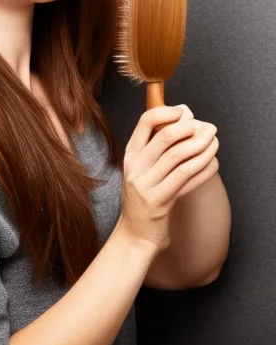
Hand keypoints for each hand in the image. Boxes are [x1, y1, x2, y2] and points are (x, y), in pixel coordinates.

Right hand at [118, 105, 218, 252]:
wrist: (135, 233)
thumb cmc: (144, 196)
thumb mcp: (144, 167)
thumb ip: (160, 143)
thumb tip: (185, 112)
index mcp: (130, 154)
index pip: (145, 122)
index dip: (168, 112)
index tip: (185, 112)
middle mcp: (135, 167)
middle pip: (166, 136)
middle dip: (192, 128)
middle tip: (207, 128)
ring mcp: (145, 184)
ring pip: (179, 156)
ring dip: (202, 146)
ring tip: (214, 141)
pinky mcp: (159, 201)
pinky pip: (186, 177)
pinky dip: (204, 167)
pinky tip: (213, 162)